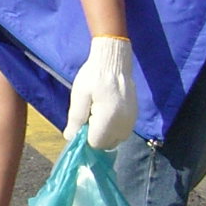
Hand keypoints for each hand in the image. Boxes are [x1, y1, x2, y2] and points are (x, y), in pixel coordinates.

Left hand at [64, 35, 137, 149]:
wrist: (114, 60)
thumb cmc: (93, 76)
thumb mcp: (79, 96)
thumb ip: (76, 119)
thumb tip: (70, 137)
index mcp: (109, 119)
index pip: (95, 144)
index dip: (85, 137)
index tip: (81, 123)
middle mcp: (123, 123)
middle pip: (106, 145)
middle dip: (95, 136)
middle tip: (88, 117)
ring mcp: (131, 120)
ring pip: (115, 140)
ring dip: (105, 134)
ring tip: (97, 114)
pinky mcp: (135, 115)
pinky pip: (123, 132)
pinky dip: (113, 129)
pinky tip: (106, 113)